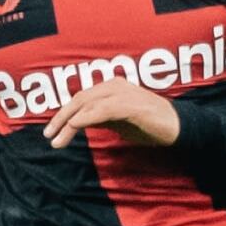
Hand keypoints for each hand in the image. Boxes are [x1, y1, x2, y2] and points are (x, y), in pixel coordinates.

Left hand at [43, 78, 181, 149]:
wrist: (177, 127)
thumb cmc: (149, 124)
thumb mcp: (118, 121)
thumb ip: (99, 118)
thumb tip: (77, 122)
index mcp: (110, 87)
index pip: (80, 99)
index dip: (63, 114)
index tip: (51, 131)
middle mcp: (114, 85)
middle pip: (80, 99)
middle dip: (61, 118)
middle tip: (48, 135)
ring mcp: (123, 94)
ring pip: (88, 105)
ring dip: (69, 122)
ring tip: (57, 139)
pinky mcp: (131, 105)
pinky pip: (103, 110)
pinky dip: (87, 117)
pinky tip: (75, 125)